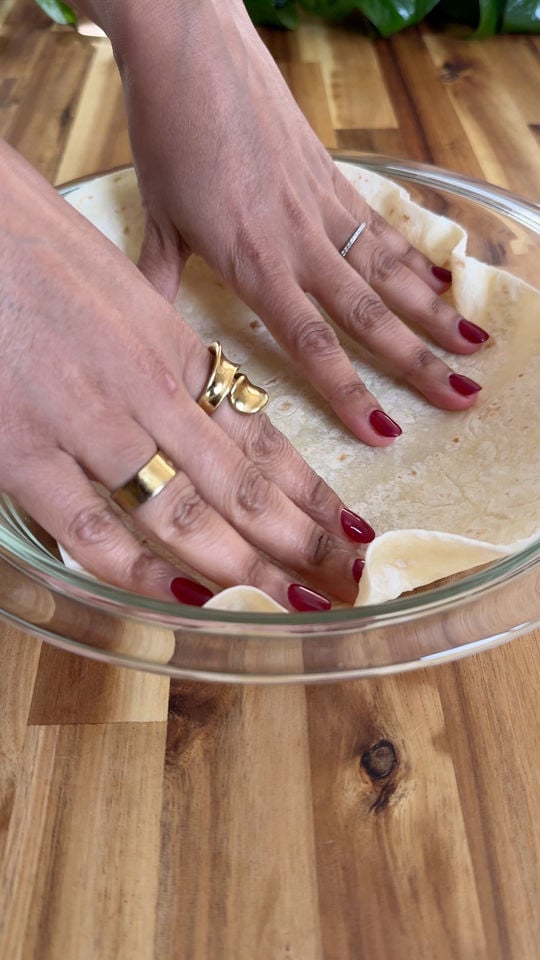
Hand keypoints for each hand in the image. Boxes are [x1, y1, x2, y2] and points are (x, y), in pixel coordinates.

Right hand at [0, 140, 368, 610]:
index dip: (310, 490)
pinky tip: (189, 602)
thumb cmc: (36, 240)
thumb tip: (191, 390)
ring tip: (297, 604)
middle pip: (242, 483)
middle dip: (302, 538)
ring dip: (247, 566)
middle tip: (349, 581)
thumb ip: (160, 347)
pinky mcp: (25, 452)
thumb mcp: (121, 287)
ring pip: (187, 512)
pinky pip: (94, 530)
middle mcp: (151, 393)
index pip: (262, 437)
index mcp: (176, 351)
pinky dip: (142, 572)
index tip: (350, 526)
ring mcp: (91, 424)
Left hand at [110, 0, 488, 445]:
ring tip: (474, 347)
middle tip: (463, 397)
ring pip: (389, 271)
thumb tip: (152, 331)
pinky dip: (416, 257)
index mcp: (252, 262)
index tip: (386, 431)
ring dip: (434, 313)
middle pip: (368, 314)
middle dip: (418, 362)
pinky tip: (443, 280)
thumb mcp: (157, 216)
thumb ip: (160, 280)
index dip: (350, 392)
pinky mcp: (334, 176)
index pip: (311, 342)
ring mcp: (323, 206)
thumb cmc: (168, 132)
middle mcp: (299, 242)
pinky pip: (383, 226)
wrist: (193, 45)